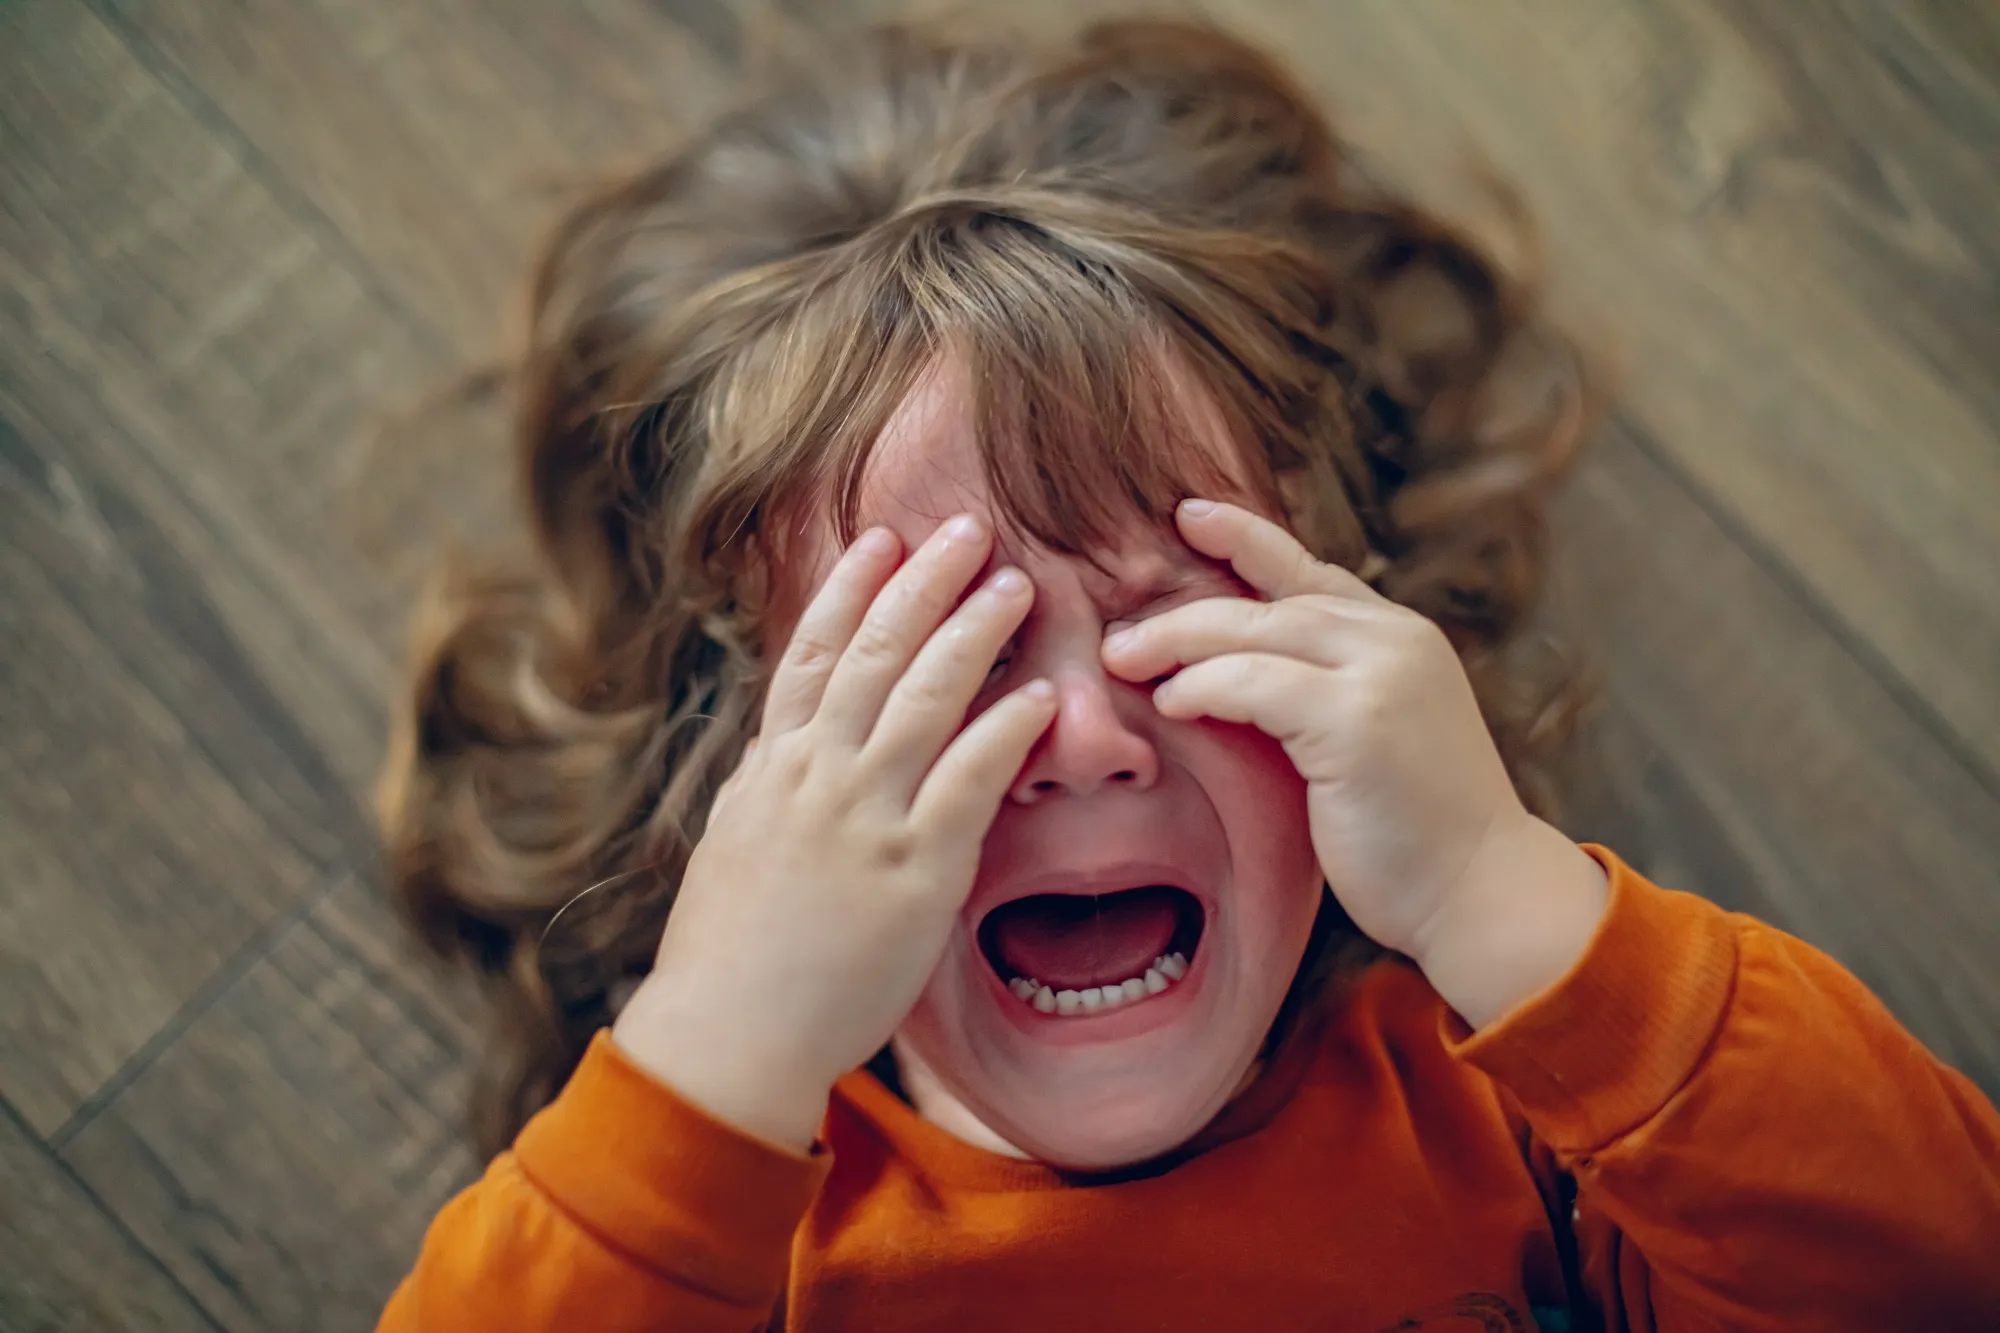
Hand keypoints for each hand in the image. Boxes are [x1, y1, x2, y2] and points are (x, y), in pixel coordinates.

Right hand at [613, 515, 1056, 1149]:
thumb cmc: (730, 950)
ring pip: (923, 699)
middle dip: (924, 583)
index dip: (850, 589)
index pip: (812, 653)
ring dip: (973, 633)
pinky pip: (967, 783)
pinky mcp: (915, 871)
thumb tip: (784, 741)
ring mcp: (865, 819)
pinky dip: (1004, 732)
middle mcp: (816, 776)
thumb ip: (767, 784)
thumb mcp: (733, 841)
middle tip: (969, 528)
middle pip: (873, 654)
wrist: (731, 1032)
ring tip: (1016, 584)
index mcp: (771, 766)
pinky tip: (1040, 696)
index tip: (882, 538)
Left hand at [1101, 499, 1604, 1027]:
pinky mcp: (1357, 719)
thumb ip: (1324, 692)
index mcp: (1402, 637)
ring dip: (1177, 643)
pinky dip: (1203, 687)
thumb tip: (1235, 674)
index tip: (1189, 515)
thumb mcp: (1372, 739)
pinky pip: (1253, 683)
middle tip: (1118, 633)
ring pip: (1254, 630)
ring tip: (1122, 660)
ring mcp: (1381, 673)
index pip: (1310, 572)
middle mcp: (1396, 639)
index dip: (1246, 539)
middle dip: (1185, 610)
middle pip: (1269, 599)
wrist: (1482, 892)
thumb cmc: (1417, 833)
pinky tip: (1171, 703)